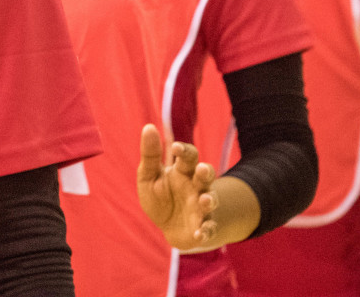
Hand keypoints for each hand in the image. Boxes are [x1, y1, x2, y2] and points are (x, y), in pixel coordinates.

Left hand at [138, 124, 219, 250]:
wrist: (167, 226)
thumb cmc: (158, 196)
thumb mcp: (149, 175)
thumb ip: (150, 154)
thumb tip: (149, 126)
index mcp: (182, 171)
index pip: (189, 156)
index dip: (184, 151)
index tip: (175, 147)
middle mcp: (196, 186)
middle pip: (206, 175)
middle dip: (206, 172)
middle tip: (202, 170)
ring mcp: (201, 207)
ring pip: (211, 200)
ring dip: (209, 200)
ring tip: (205, 200)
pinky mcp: (203, 226)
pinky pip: (208, 228)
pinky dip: (205, 231)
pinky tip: (199, 233)